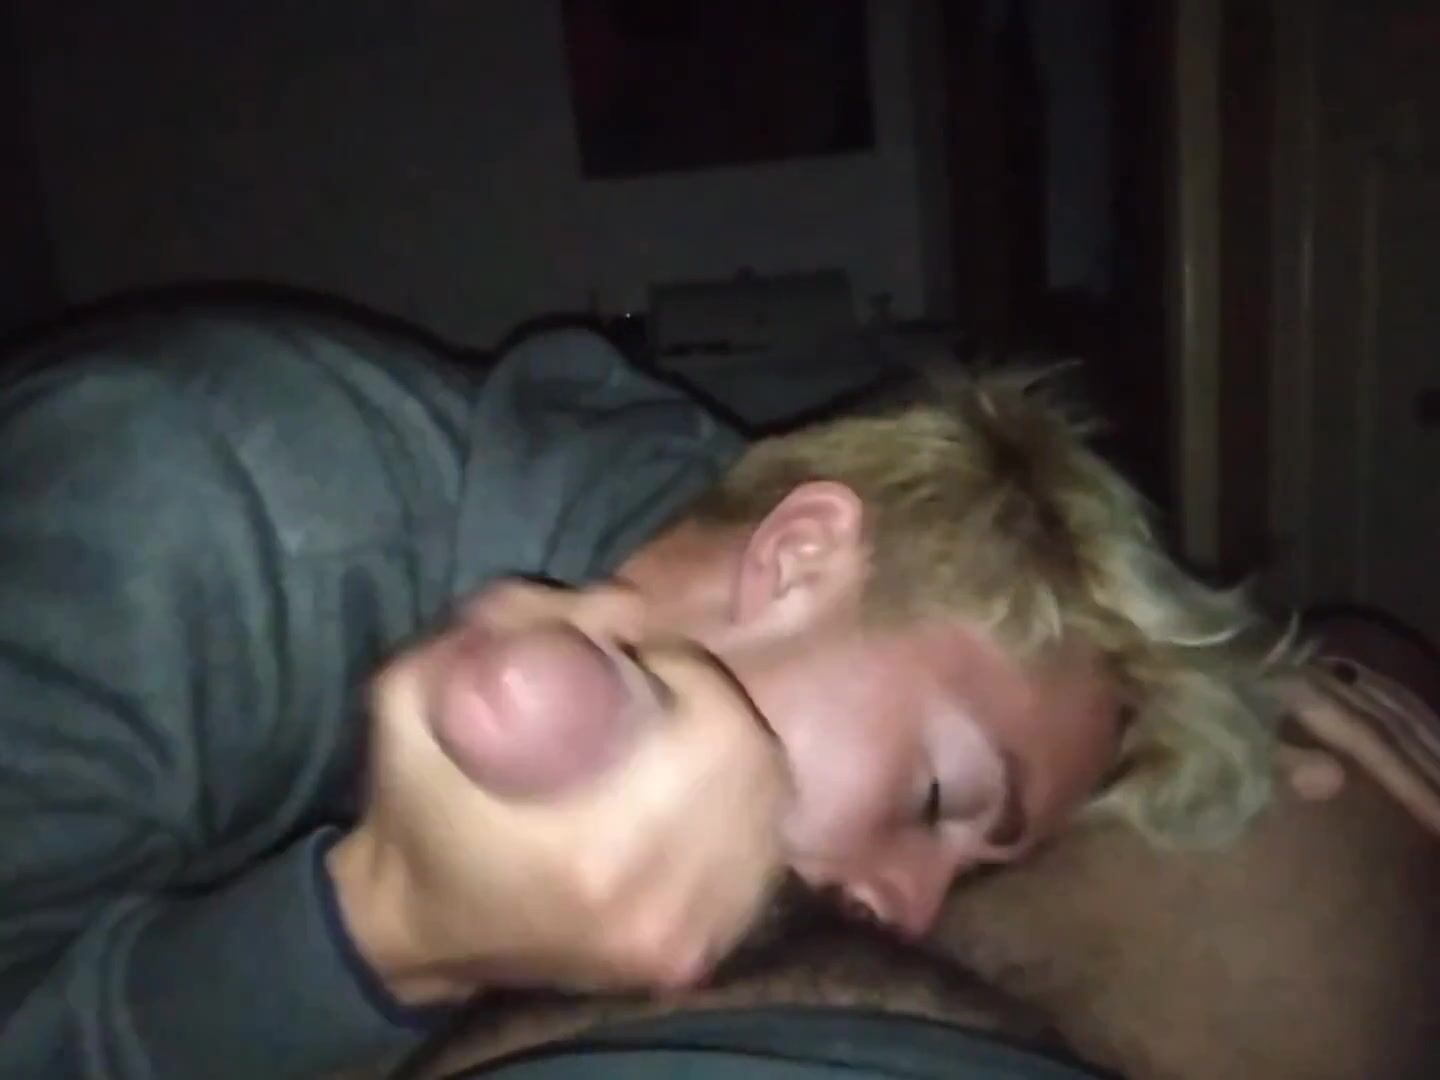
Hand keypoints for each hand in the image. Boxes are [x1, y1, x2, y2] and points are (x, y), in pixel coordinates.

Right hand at [328, 589, 789, 1004]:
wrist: (411, 935)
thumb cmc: (412, 808)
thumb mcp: (416, 689)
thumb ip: (509, 619)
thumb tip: (629, 606)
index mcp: (594, 858)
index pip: (718, 732)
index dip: (691, 675)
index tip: (643, 659)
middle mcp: (655, 913)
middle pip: (755, 771)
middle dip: (714, 710)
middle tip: (661, 692)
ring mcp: (680, 946)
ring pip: (764, 817)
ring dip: (733, 761)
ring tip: (674, 740)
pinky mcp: (688, 961)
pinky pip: (754, 866)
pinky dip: (738, 817)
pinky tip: (697, 795)